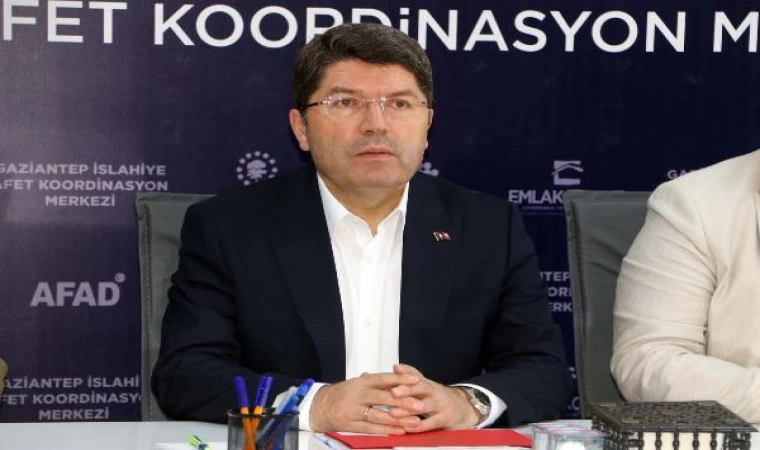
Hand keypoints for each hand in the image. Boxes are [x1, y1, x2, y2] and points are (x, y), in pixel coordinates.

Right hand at [309, 372, 424, 433]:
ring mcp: (354, 410)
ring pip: (379, 415)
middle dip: (404, 402)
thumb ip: (378, 380)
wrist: (321, 406)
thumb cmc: (345, 393)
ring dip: (399, 419)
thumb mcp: (359, 383)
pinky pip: (372, 428)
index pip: (383, 378)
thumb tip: (400, 373)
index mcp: (361, 382)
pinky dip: (387, 430)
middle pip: (384, 397)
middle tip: (421, 404)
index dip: (400, 378)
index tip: (416, 379)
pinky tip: (400, 431)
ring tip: (415, 421)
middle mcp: (358, 394)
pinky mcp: (351, 424)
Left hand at [387, 364, 480, 431]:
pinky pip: (429, 424)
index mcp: (427, 383)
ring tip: (393, 412)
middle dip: (406, 390)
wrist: (460, 409)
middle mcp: (434, 392)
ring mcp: (439, 406)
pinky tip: (406, 428)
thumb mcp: (425, 384)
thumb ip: (410, 375)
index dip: (406, 373)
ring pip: (423, 407)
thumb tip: (395, 366)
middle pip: (421, 388)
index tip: (395, 371)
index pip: (416, 375)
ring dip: (407, 410)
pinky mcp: (443, 420)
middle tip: (393, 392)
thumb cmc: (436, 396)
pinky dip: (417, 427)